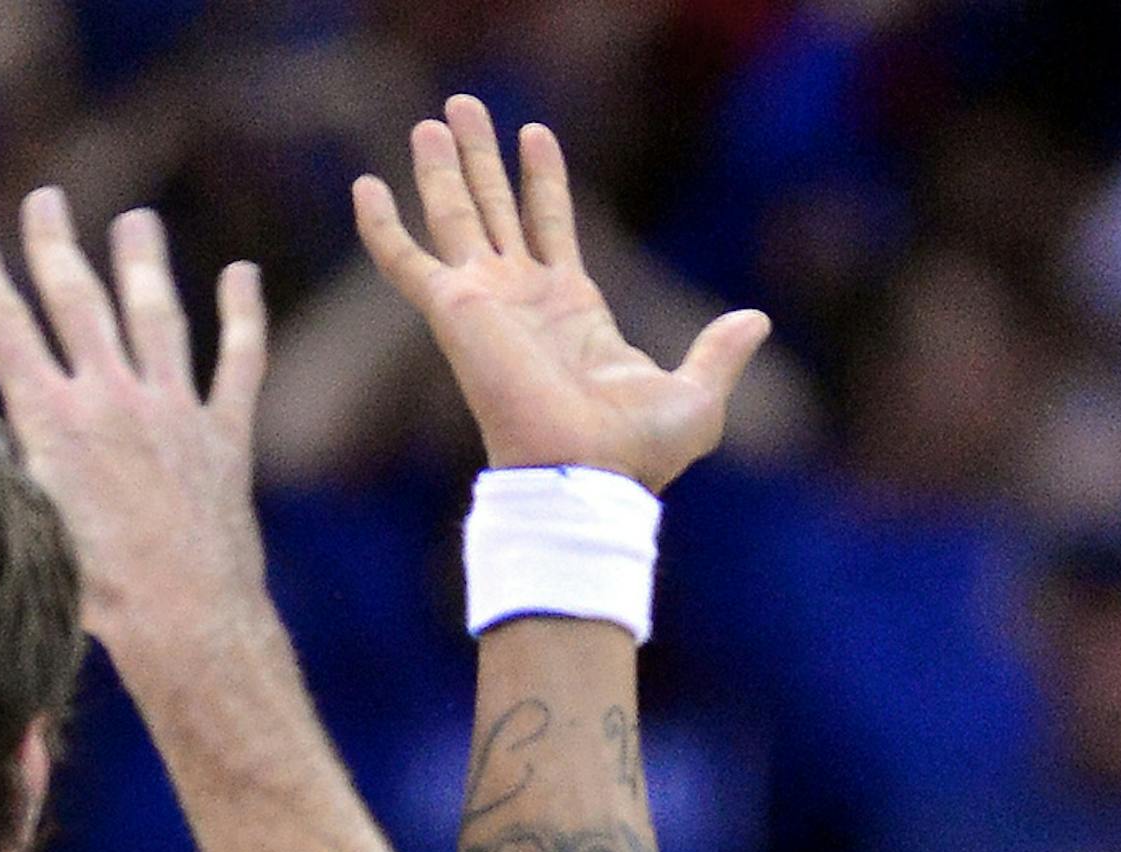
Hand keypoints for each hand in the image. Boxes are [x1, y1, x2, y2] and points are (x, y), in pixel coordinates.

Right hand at [0, 190, 267, 660]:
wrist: (185, 626)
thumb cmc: (96, 605)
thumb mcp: (29, 535)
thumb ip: (10, 482)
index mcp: (50, 420)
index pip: (1, 324)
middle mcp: (110, 399)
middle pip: (74, 298)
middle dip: (55, 242)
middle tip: (46, 200)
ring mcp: (172, 412)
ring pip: (156, 313)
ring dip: (143, 260)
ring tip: (137, 221)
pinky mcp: (224, 439)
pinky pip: (238, 363)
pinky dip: (243, 317)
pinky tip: (243, 276)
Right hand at [353, 96, 767, 492]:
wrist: (585, 475)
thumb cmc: (636, 454)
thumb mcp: (697, 395)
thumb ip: (719, 353)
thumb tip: (756, 321)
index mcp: (572, 313)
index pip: (551, 227)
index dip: (544, 181)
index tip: (537, 135)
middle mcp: (522, 302)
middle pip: (496, 209)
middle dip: (482, 158)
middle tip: (465, 107)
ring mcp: (486, 304)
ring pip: (456, 216)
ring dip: (444, 166)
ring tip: (437, 116)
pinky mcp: (454, 312)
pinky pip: (406, 262)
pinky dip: (382, 228)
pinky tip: (365, 186)